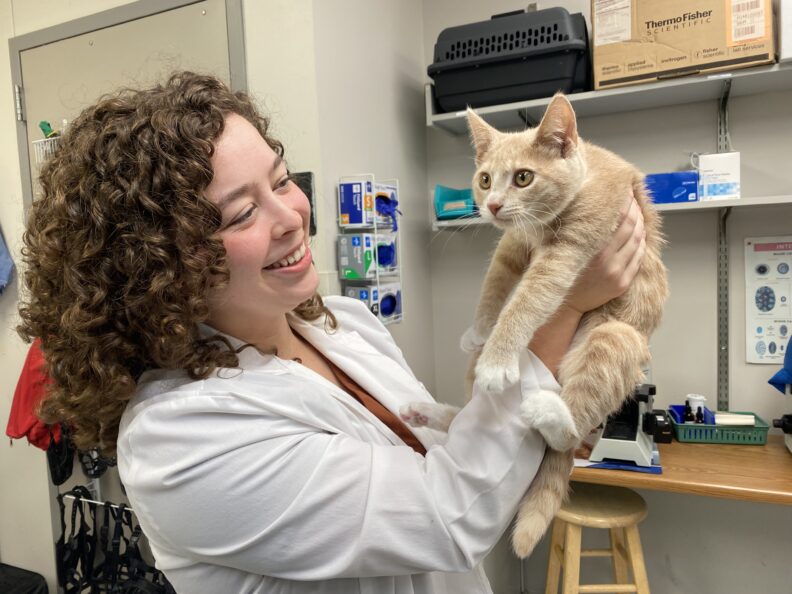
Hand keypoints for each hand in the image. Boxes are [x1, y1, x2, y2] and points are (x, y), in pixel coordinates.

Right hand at [566, 193, 645, 313]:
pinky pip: (639, 258)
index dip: (625, 202)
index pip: (619, 219)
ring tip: (637, 212)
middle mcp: (608, 262)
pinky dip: (641, 242)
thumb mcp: (556, 247)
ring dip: (640, 224)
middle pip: (632, 228)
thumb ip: (566, 228)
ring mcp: (617, 273)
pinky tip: (638, 233)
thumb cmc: (557, 271)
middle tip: (632, 197)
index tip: (625, 190)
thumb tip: (572, 202)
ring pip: (638, 241)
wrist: (564, 305)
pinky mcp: (623, 283)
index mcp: (593, 251)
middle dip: (635, 209)